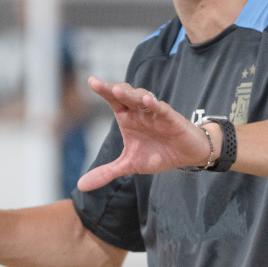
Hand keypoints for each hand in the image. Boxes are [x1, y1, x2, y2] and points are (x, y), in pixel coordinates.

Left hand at [76, 77, 211, 191]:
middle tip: (98, 84)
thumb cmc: (158, 154)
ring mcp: (155, 113)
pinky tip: (147, 101)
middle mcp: (140, 112)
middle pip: (125, 95)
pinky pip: (162, 108)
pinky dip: (155, 105)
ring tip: (119, 91)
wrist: (187, 156)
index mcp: (128, 118)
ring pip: (142, 98)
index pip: (113, 101)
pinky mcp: (172, 118)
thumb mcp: (129, 165)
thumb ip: (106, 172)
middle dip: (112, 89)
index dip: (103, 90)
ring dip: (131, 94)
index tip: (91, 81)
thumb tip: (81, 185)